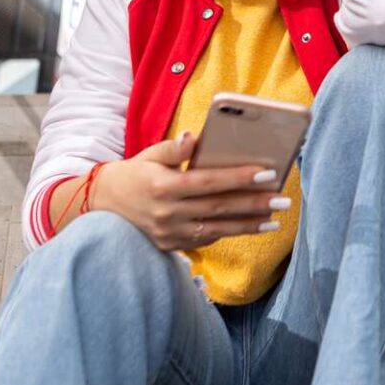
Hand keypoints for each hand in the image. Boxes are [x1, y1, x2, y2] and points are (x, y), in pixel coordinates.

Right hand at [91, 132, 291, 252]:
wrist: (101, 206)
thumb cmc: (134, 173)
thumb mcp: (150, 154)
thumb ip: (176, 148)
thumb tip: (197, 137)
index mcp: (164, 186)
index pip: (209, 182)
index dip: (239, 178)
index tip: (267, 173)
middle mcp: (168, 213)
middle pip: (219, 209)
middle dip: (254, 204)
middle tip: (283, 200)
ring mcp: (169, 233)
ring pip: (217, 230)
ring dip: (249, 226)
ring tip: (275, 219)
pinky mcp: (170, 246)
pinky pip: (205, 241)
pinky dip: (229, 234)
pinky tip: (251, 227)